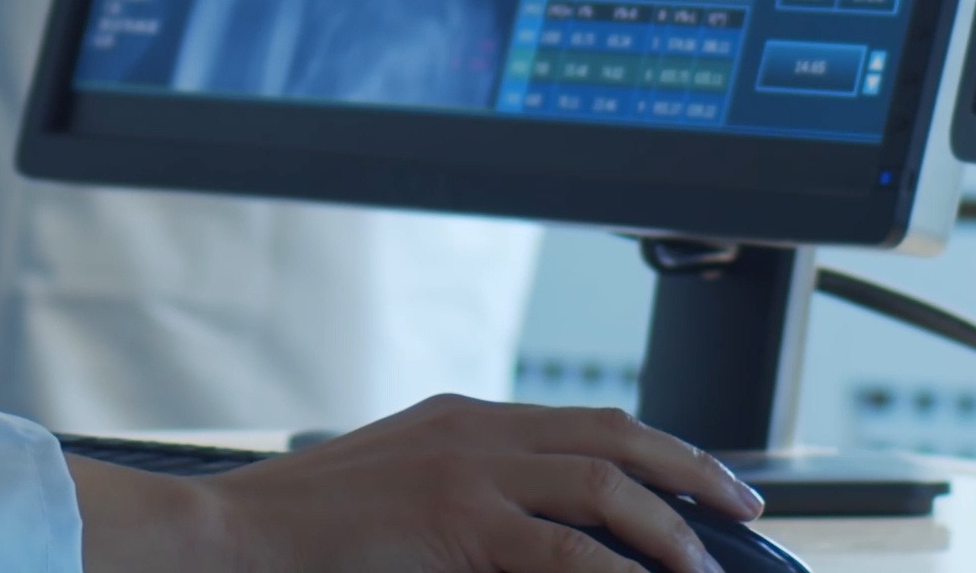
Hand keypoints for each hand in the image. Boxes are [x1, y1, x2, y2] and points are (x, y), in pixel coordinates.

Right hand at [65, 397, 761, 572]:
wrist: (233, 530)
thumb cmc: (306, 529)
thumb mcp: (399, 491)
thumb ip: (467, 499)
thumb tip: (543, 536)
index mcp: (461, 418)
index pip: (584, 421)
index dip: (658, 449)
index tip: (703, 483)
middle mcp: (473, 429)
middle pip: (613, 436)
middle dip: (691, 472)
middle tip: (742, 512)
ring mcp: (466, 469)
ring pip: (604, 484)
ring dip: (667, 528)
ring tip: (701, 565)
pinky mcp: (455, 519)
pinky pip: (562, 548)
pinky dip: (614, 569)